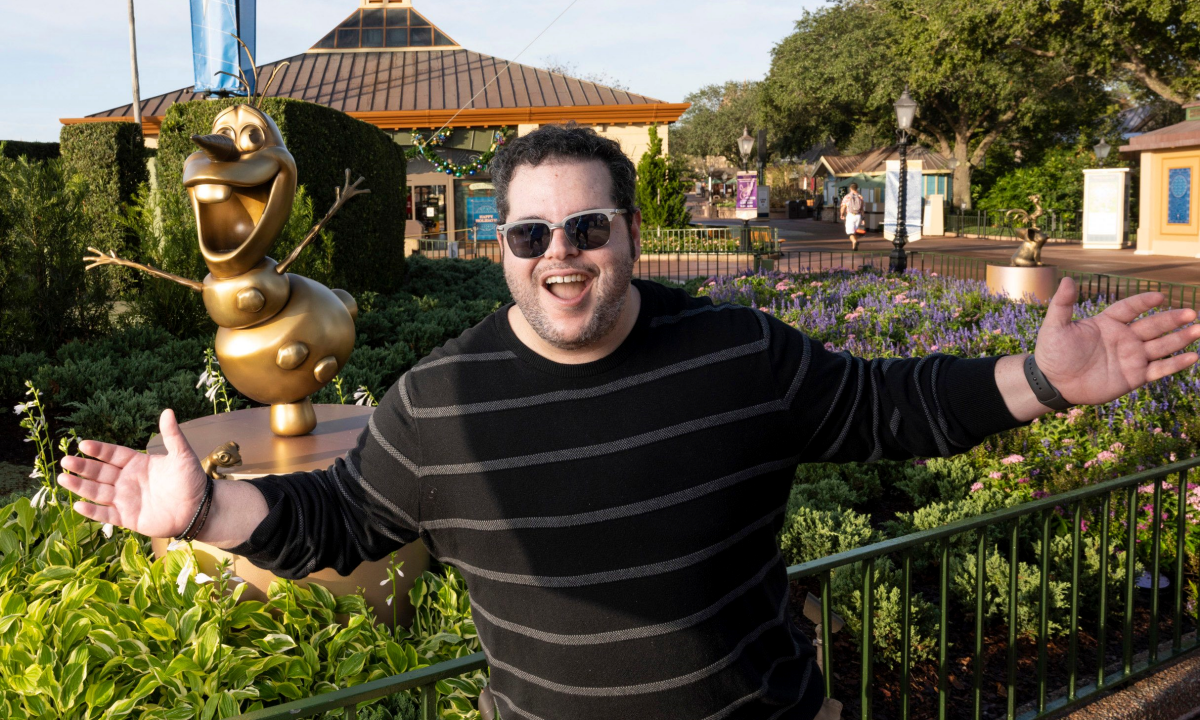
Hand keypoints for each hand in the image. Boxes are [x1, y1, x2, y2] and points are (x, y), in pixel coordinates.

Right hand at [59, 409, 207, 537]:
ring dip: (80, 486)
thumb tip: (168, 411)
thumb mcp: (182, 455)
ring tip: (63, 479)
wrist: (199, 508)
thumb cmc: (191, 480)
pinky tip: (78, 505)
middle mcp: (127, 480)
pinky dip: (92, 511)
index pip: (113, 455)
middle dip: (83, 467)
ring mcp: (125, 499)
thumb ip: (172, 435)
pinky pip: (106, 514)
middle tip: (65, 461)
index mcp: (137, 464)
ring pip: (98, 492)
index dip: (99, 450)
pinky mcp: (128, 517)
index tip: (83, 444)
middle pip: (100, 472)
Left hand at [1034, 277, 1199, 405]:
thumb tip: (1068, 280)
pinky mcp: (1134, 376)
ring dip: (1180, 338)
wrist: (1053, 383)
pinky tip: (1191, 357)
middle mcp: (1123, 338)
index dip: (1144, 302)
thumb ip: (1063, 304)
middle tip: (1191, 313)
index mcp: (1107, 323)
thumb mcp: (1054, 326)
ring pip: (1161, 346)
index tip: (1159, 296)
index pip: (1130, 308)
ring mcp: (1131, 357)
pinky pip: (1159, 369)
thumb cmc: (1052, 353)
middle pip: (1152, 325)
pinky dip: (1175, 364)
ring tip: (1198, 329)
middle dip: (1172, 319)